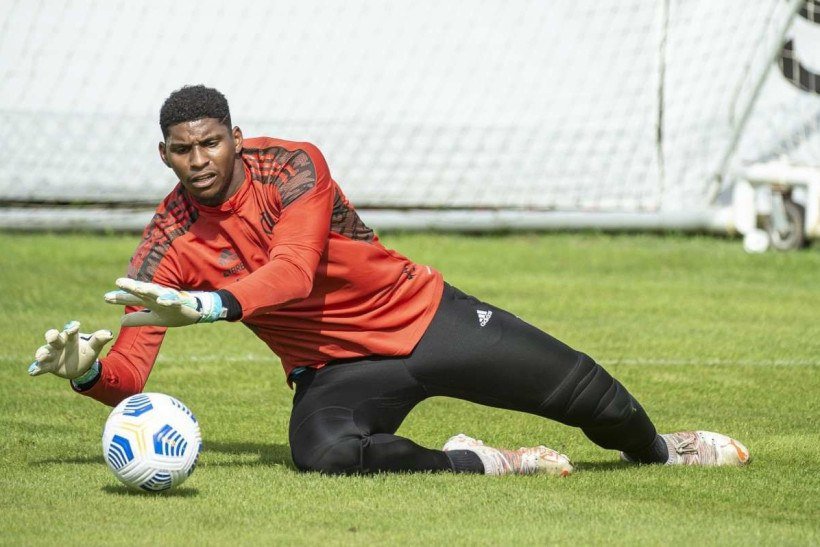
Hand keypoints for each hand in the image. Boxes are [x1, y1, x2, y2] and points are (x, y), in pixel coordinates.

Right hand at [28, 321, 112, 378]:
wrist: (81, 367)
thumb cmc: (86, 352)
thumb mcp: (93, 347)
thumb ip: (99, 340)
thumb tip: (109, 334)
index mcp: (71, 337)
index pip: (70, 330)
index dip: (71, 328)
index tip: (74, 327)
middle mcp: (60, 343)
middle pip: (53, 337)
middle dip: (52, 336)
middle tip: (52, 337)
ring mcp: (53, 354)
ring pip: (44, 351)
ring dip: (42, 353)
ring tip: (41, 356)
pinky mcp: (49, 365)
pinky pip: (41, 367)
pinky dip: (36, 368)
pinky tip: (32, 371)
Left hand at [104, 277, 224, 326]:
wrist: (198, 312)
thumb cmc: (175, 313)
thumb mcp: (155, 318)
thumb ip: (138, 318)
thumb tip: (120, 321)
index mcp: (151, 301)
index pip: (133, 298)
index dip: (120, 298)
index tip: (106, 298)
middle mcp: (158, 297)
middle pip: (142, 291)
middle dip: (131, 287)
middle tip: (118, 282)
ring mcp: (170, 299)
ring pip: (157, 293)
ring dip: (148, 290)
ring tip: (137, 288)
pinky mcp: (182, 303)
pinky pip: (175, 302)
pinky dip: (169, 301)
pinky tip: (162, 301)